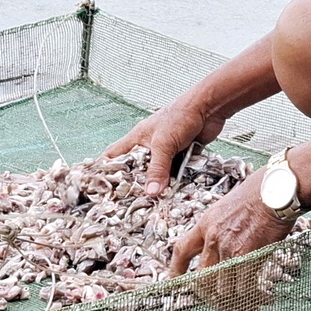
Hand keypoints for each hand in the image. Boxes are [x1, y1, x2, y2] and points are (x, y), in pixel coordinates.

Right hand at [103, 98, 218, 198]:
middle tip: (133, 202)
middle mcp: (150, 145)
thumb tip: (151, 192)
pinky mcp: (182, 155)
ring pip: (159, 173)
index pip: (114, 155)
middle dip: (137, 184)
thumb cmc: (180, 115)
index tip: (101, 187)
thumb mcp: (163, 144)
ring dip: (160, 184)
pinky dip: (177, 181)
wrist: (209, 108)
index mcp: (137, 138)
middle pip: (137, 168)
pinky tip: (176, 192)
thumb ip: (157, 169)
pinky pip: (176, 173)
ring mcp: (167, 150)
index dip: (105, 169)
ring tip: (156, 202)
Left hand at [167, 173, 290, 310]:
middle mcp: (214, 238)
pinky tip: (262, 298)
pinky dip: (253, 297)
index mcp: (206, 224)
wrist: (278, 189)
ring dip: (233, 301)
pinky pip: (245, 287)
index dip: (176, 269)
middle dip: (210, 296)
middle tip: (221, 303)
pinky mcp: (250, 257)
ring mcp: (231, 249)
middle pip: (202, 279)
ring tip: (245, 306)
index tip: (174, 281)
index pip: (181, 250)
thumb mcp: (228, 206)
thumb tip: (223, 246)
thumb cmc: (259, 192)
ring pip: (223, 288)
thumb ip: (221, 227)